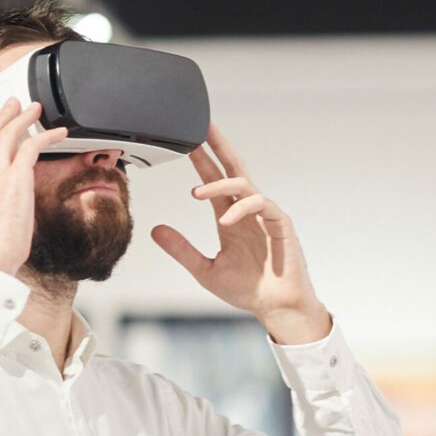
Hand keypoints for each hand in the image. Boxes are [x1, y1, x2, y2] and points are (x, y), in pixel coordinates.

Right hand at [0, 98, 67, 277]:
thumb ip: (1, 211)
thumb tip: (14, 213)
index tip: (0, 126)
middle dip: (3, 115)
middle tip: (14, 104)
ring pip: (8, 133)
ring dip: (23, 117)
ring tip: (36, 109)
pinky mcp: (16, 177)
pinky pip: (32, 146)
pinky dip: (47, 136)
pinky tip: (60, 133)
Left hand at [151, 123, 332, 343]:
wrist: (277, 308)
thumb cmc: (248, 290)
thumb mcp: (205, 270)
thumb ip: (181, 249)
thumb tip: (155, 230)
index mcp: (230, 218)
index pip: (215, 180)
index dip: (202, 160)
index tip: (186, 141)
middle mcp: (247, 211)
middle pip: (233, 168)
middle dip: (217, 146)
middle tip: (202, 127)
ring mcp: (265, 215)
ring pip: (244, 184)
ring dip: (219, 185)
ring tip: (196, 193)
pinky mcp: (281, 224)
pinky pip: (261, 205)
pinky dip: (241, 209)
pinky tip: (224, 221)